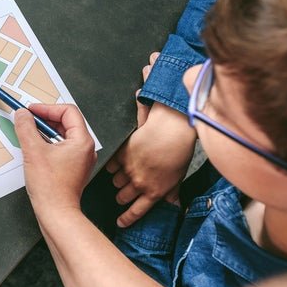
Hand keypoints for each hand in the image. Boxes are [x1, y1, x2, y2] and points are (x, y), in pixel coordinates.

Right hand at [14, 104, 97, 217]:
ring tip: (29, 133)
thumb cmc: (50, 187)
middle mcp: (85, 148)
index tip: (31, 111)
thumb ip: (26, 128)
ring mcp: (80, 159)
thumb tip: (22, 114)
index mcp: (82, 141)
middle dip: (45, 119)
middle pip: (66, 122)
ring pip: (63, 135)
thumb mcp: (33, 150)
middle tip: (28, 119)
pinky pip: (62, 147)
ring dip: (46, 131)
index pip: (68, 112)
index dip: (47, 108)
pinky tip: (35, 148)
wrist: (56, 213)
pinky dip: (48, 143)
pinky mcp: (73, 167)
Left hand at [105, 53, 196, 227]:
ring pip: (124, 193)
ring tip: (119, 200)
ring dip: (122, 196)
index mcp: (124, 149)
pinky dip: (129, 216)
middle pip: (116, 180)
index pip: (111, 163)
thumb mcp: (149, 105)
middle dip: (116, 182)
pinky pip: (138, 209)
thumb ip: (144, 95)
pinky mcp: (154, 192)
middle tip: (115, 185)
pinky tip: (122, 222)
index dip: (111, 167)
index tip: (109, 169)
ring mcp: (140, 181)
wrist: (177, 130)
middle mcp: (128, 167)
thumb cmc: (165, 117)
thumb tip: (148, 64)